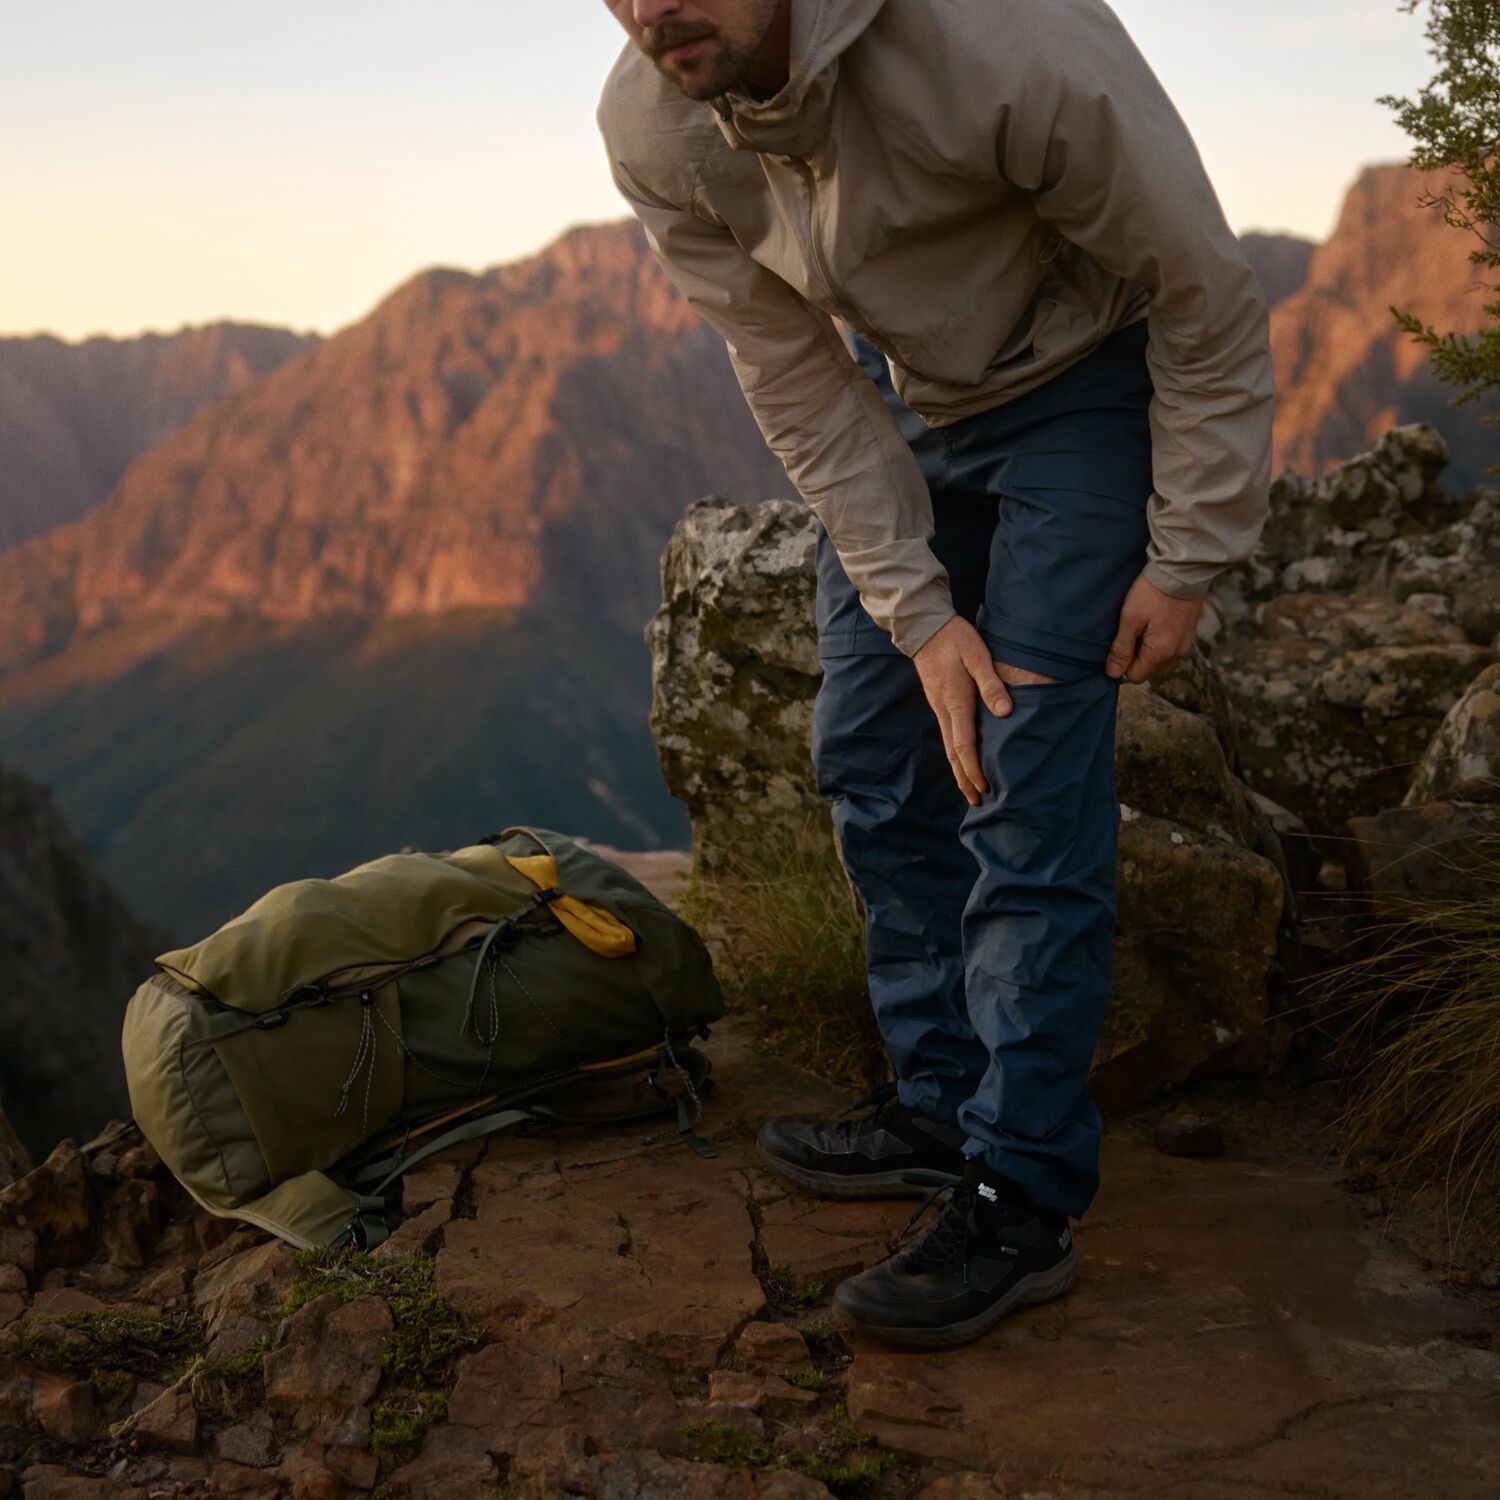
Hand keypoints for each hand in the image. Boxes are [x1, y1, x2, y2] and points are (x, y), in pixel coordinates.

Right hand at [912, 617, 1011, 805]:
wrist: (924, 627)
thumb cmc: (954, 639)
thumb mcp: (978, 656)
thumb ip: (991, 685)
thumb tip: (1005, 713)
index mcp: (956, 702)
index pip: (964, 745)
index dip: (974, 769)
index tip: (984, 787)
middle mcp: (944, 710)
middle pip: (953, 754)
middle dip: (964, 779)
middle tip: (976, 801)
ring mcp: (938, 707)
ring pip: (948, 746)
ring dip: (959, 769)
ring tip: (969, 788)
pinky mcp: (938, 701)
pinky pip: (947, 735)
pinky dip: (955, 754)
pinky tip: (962, 758)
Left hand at [1106, 574, 1203, 683]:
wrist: (1183, 570)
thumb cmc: (1152, 592)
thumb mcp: (1130, 619)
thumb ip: (1122, 648)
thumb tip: (1113, 674)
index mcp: (1161, 653)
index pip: (1135, 676)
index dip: (1123, 663)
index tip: (1119, 643)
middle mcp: (1177, 654)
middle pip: (1148, 668)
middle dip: (1135, 655)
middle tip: (1130, 629)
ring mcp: (1185, 643)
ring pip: (1158, 657)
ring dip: (1147, 646)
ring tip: (1143, 622)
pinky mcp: (1188, 633)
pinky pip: (1168, 646)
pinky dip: (1159, 638)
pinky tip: (1155, 620)